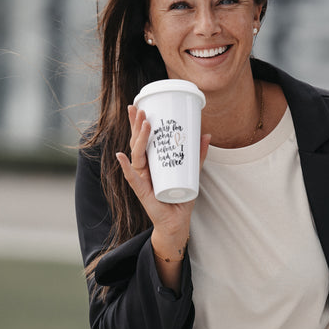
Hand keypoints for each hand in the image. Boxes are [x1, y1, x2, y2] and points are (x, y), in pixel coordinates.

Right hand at [116, 105, 210, 238]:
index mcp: (152, 162)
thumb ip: (197, 156)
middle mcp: (143, 168)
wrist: (177, 222)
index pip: (143, 139)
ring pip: (136, 155)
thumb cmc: (181, 197)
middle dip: (137, 125)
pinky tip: (121, 156)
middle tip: (140, 108)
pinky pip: (132, 178)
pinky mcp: (142, 192)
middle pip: (137, 143)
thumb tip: (207, 135)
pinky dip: (126, 167)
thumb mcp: (192, 173)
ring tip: (144, 124)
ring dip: (138, 139)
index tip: (141, 105)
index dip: (139, 123)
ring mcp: (141, 179)